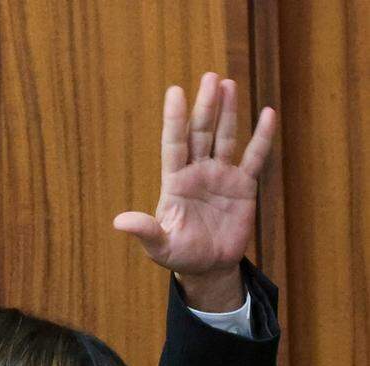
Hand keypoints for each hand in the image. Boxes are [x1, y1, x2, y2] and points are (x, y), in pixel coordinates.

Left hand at [113, 72, 276, 310]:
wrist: (208, 267)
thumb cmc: (180, 255)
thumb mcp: (160, 245)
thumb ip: (145, 230)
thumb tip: (118, 222)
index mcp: (175, 182)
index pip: (174, 144)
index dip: (175, 119)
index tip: (175, 92)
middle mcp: (197, 173)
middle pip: (200, 133)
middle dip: (205, 106)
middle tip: (209, 77)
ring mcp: (221, 176)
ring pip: (225, 137)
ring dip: (227, 112)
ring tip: (227, 83)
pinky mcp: (243, 186)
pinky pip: (255, 157)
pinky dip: (261, 137)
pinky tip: (266, 113)